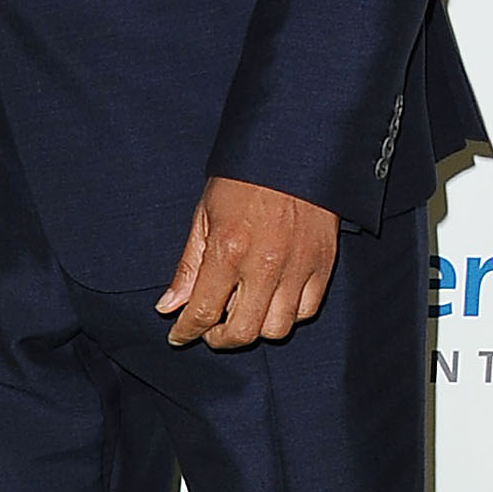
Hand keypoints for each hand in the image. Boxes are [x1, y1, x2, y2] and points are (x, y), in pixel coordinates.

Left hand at [159, 178, 338, 349]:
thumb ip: (188, 267)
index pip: (203, 311)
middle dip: (220, 339)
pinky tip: (271, 301)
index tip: (178, 336)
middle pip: (243, 331)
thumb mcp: (204, 217)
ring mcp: (298, 267)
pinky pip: (306, 310)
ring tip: (241, 314)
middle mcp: (265, 265)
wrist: (292, 152)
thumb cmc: (242, 181)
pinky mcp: (324, 264)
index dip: (186, 331)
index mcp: (228, 250)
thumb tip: (169, 306)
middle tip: (210, 331)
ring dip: (255, 329)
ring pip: (277, 328)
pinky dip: (286, 315)